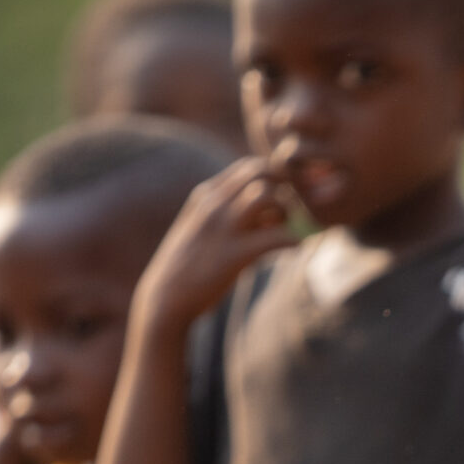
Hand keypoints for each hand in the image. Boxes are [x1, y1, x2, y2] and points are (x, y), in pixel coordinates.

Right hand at [133, 156, 295, 331]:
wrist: (166, 297)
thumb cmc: (190, 266)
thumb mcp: (204, 228)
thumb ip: (229, 214)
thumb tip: (265, 215)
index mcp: (207, 195)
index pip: (248, 166)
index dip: (274, 176)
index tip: (286, 195)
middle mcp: (214, 204)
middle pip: (260, 170)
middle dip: (286, 184)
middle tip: (295, 207)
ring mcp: (223, 227)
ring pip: (267, 194)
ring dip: (286, 209)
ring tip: (288, 228)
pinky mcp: (234, 255)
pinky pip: (275, 238)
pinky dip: (293, 241)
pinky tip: (297, 247)